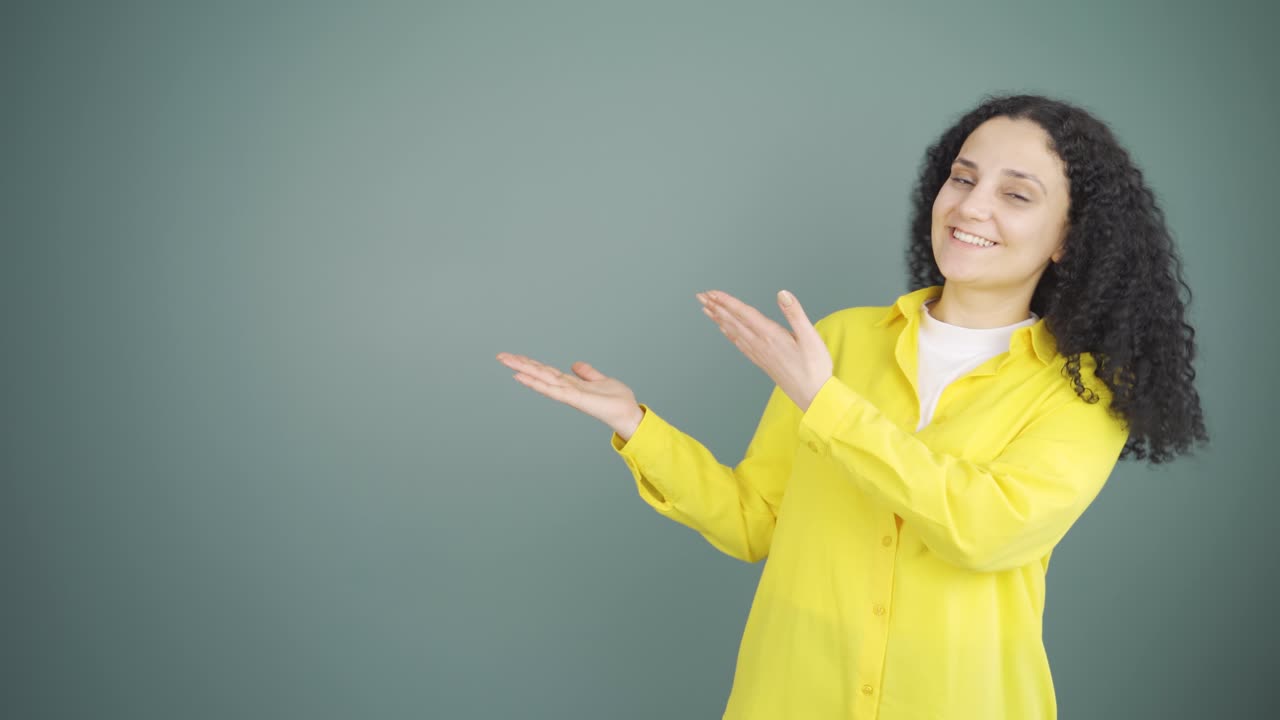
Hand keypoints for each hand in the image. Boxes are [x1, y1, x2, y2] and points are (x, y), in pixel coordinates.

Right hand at [496, 353, 644, 438]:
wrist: (628, 414)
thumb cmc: (617, 401)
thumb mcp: (601, 380)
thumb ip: (588, 373)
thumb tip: (576, 364)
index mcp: (571, 383)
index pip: (546, 371)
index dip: (531, 364)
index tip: (515, 357)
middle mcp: (565, 388)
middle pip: (539, 373)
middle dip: (520, 364)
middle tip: (500, 356)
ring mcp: (567, 393)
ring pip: (541, 378)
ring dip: (523, 370)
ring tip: (506, 361)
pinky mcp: (573, 398)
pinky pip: (551, 389)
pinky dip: (536, 383)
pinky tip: (522, 377)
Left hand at [697, 289, 832, 411]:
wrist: (813, 396)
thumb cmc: (815, 367)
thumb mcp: (810, 337)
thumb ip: (795, 313)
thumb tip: (782, 293)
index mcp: (771, 335)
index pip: (744, 313)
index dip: (726, 302)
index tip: (711, 293)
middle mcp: (760, 344)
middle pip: (733, 321)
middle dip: (716, 307)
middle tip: (700, 295)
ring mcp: (759, 354)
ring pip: (733, 332)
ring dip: (719, 319)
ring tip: (707, 309)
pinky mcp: (761, 362)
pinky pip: (740, 344)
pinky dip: (729, 334)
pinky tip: (725, 331)